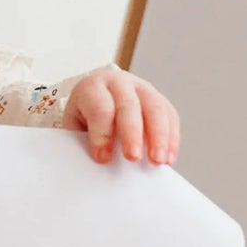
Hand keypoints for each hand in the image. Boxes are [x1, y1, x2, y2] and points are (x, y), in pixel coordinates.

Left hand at [64, 67, 179, 164]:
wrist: (96, 100)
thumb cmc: (84, 118)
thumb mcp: (75, 127)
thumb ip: (85, 142)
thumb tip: (101, 163)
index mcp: (92, 87)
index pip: (99, 108)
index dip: (101, 134)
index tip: (103, 158)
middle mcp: (119, 83)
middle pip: (128, 106)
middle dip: (132, 134)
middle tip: (133, 158)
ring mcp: (142, 88)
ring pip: (155, 109)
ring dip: (159, 137)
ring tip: (158, 161)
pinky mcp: (158, 99)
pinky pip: (170, 116)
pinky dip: (171, 139)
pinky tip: (168, 158)